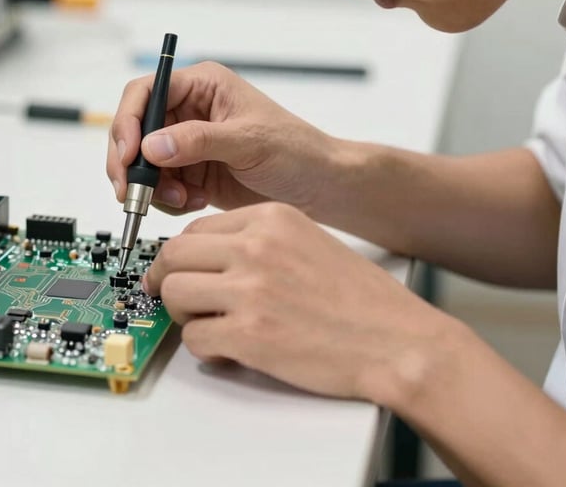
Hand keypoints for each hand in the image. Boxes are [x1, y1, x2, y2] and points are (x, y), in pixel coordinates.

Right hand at [107, 62, 332, 214]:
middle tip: (133, 192)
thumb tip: (151, 146)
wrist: (317, 188)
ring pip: (142, 163)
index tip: (128, 155)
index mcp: (202, 86)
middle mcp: (188, 111)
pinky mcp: (189, 173)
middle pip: (135, 130)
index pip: (146, 92)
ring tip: (182, 200)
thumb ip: (199, 141)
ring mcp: (187, 144)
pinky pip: (159, 186)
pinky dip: (167, 200)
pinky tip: (193, 203)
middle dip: (131, 163)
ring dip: (152, 187)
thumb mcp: (248, 141)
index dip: (129, 122)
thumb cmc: (295, 150)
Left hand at [144, 202, 448, 398]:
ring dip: (182, 313)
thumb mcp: (306, 240)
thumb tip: (208, 256)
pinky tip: (228, 348)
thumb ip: (256, 240)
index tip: (178, 269)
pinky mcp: (250, 334)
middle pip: (175, 255)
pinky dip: (204, 346)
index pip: (195, 228)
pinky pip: (194, 337)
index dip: (181, 254)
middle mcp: (256, 246)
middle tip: (174, 297)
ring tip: (206, 323)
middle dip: (166, 279)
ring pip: (175, 293)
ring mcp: (251, 289)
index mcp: (270, 218)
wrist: (398, 340)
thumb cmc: (360, 298)